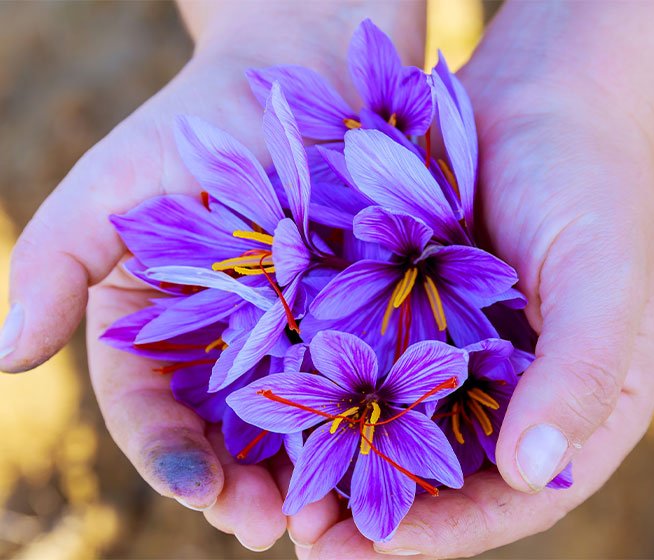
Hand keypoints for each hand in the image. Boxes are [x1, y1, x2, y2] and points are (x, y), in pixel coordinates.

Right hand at [0, 2, 425, 551]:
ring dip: (306, 476)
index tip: (197, 487)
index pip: (151, 405)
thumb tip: (5, 357)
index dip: (169, 453)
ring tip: (325, 519)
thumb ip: (59, 263)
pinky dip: (366, 419)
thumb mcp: (116, 181)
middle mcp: (228, 339)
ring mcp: (298, 330)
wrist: (302, 68)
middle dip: (241, 487)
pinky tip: (381, 453)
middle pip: (225, 432)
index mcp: (161, 322)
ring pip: (294, 422)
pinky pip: (361, 374)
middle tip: (268, 526)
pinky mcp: (360, 311)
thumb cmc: (203, 118)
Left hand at [302, 3, 653, 557]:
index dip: (446, 532)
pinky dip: (330, 394)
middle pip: (444, 475)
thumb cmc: (587, 186)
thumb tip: (530, 474)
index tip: (374, 548)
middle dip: (378, 510)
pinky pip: (367, 364)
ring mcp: (454, 352)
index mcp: (573, 405)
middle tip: (308, 536)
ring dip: (341, 463)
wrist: (537, 99)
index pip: (513, 497)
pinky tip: (281, 411)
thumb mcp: (602, 278)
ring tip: (283, 494)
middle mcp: (508, 390)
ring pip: (395, 429)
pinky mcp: (409, 311)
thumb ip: (579, 375)